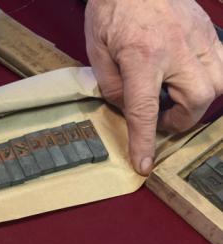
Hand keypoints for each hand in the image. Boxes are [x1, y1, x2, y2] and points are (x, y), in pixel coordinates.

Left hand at [85, 0, 222, 174]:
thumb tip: (128, 109)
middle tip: (162, 120)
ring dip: (199, 102)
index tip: (145, 164)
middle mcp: (177, 49)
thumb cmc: (111, 10)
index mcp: (143, 56)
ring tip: (178, 101)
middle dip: (181, 119)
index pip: (145, 110)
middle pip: (198, 99)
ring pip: (219, 83)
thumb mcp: (97, 53)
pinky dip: (210, 80)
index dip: (144, 141)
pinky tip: (190, 80)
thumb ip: (113, 86)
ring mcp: (198, 38)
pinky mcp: (208, 31)